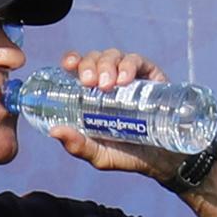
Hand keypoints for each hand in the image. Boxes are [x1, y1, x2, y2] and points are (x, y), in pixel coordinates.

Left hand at [53, 49, 182, 181]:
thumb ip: (78, 145)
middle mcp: (109, 81)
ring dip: (107, 64)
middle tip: (89, 83)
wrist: (162, 161)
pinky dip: (129, 65)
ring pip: (113, 56)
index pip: (78, 68)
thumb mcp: (99, 154)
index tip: (69, 65)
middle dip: (88, 65)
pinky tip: (125, 79)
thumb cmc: (127, 155)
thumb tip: (54, 131)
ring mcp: (130, 77)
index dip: (72, 60)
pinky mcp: (150, 77)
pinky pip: (137, 61)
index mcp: (91, 95)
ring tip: (108, 84)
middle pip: (94, 59)